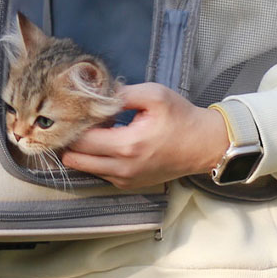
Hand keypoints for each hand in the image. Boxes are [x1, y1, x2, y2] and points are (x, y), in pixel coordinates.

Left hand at [61, 83, 229, 190]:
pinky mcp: (127, 184)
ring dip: (83, 150)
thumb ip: (122, 93)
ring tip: (97, 130)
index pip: (81, 140)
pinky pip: (99, 172)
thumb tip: (96, 95)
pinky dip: (96, 159)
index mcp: (127, 145)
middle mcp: (122, 168)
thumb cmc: (181, 118)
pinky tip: (108, 141)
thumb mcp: (154, 95)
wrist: (204, 145)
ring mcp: (124, 180)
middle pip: (75, 159)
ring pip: (84, 168)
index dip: (74, 123)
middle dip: (72, 139)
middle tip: (81, 120)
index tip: (79, 110)